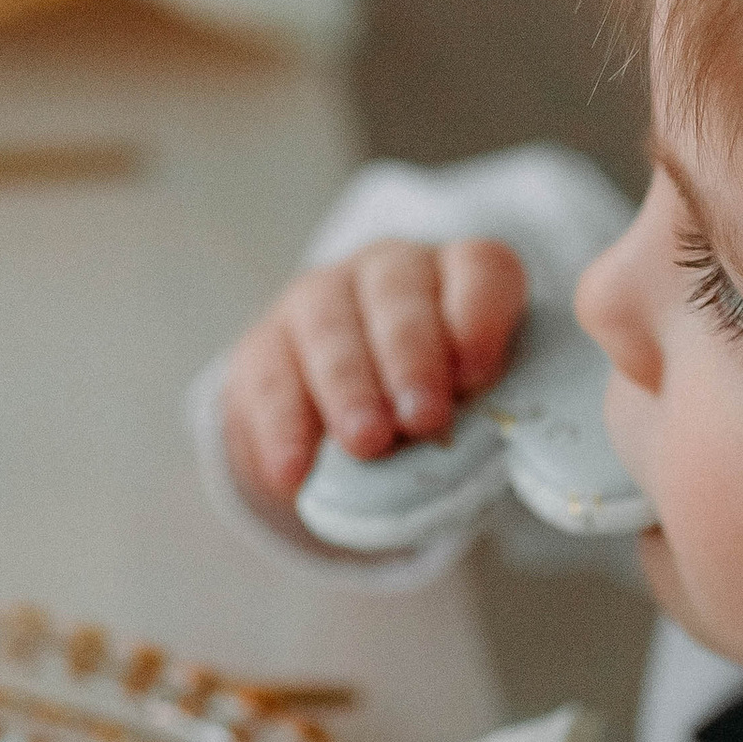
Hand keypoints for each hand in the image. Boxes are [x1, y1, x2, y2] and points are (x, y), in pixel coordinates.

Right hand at [221, 237, 528, 511]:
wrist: (351, 438)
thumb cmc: (431, 415)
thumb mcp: (472, 411)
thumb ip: (480, 417)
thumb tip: (478, 451)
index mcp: (456, 276)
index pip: (478, 270)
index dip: (479, 317)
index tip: (477, 373)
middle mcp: (387, 272)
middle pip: (398, 296)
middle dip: (412, 359)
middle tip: (424, 418)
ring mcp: (319, 300)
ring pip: (329, 328)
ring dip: (350, 389)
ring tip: (367, 444)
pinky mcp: (262, 346)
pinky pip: (269, 380)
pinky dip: (283, 428)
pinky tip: (294, 471)